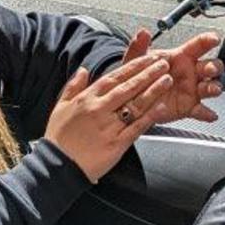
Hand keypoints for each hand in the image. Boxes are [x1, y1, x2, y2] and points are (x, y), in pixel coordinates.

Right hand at [44, 53, 182, 182]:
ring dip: (153, 91)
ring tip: (167, 80)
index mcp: (86, 99)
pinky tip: (161, 108)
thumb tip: (84, 69)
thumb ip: (73, 86)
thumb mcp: (60, 107)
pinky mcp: (116, 144)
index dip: (133, 66)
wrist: (57, 166)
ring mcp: (108, 127)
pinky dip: (149, 117)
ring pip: (135, 105)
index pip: (114, 77)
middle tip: (163, 63)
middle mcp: (99, 109)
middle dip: (148, 73)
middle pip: (128, 87)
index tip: (147, 58)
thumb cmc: (58, 138)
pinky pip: (136, 128)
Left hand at [111, 30, 222, 124]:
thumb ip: (139, 46)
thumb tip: (142, 32)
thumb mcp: (137, 60)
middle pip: (211, 66)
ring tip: (211, 89)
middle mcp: (191, 73)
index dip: (208, 40)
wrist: (135, 98)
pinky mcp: (189, 107)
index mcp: (181, 57)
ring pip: (211, 87)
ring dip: (214, 87)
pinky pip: (201, 111)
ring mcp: (192, 90)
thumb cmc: (142, 75)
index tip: (214, 39)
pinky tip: (210, 115)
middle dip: (214, 66)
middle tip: (209, 69)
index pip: (198, 46)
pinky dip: (207, 114)